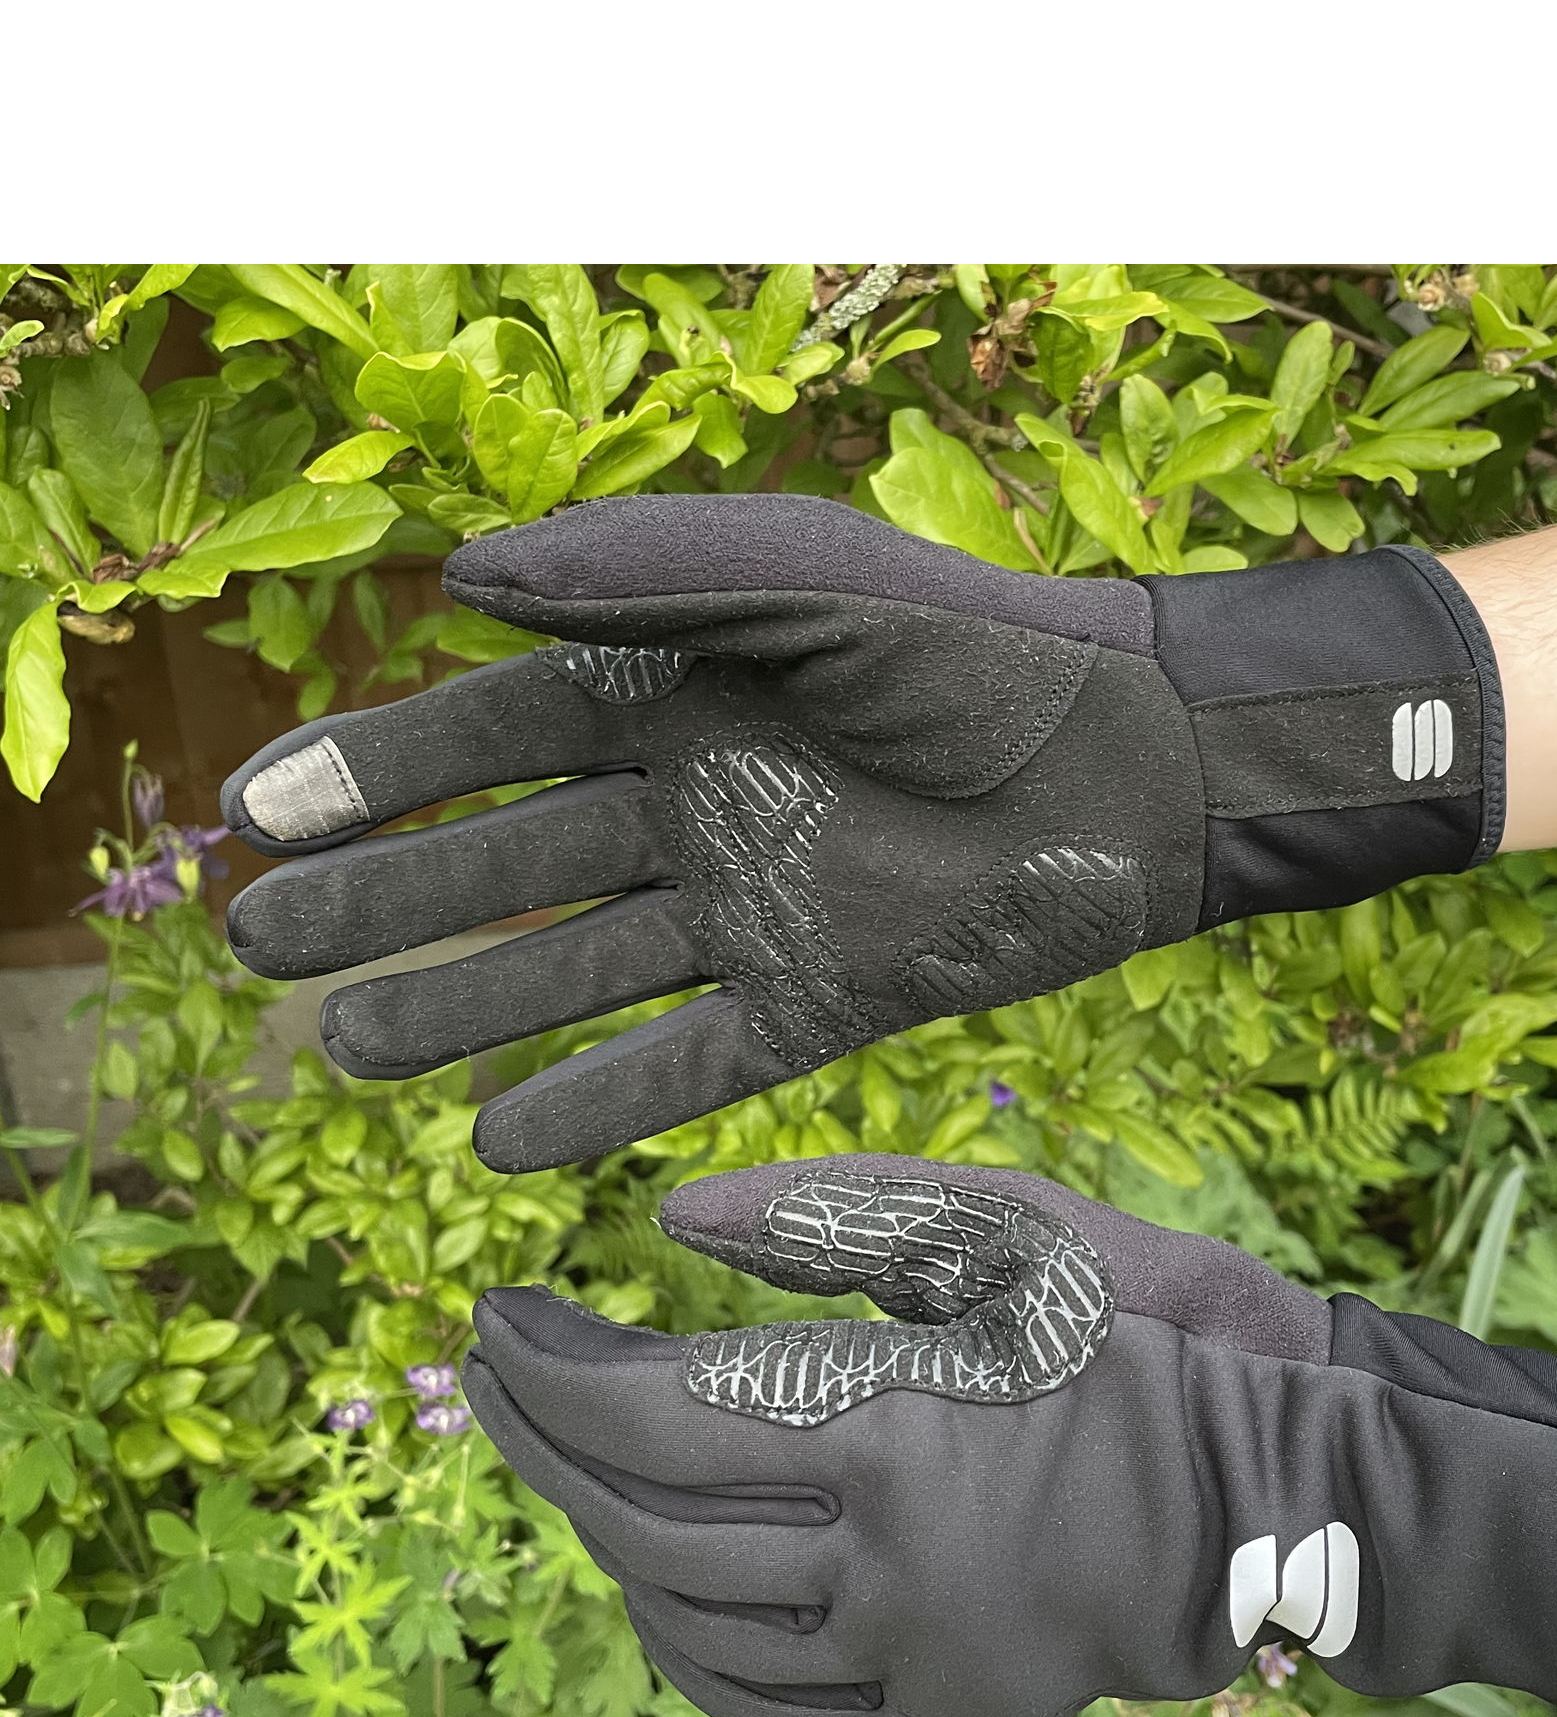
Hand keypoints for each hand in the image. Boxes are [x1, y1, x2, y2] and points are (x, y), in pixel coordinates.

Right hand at [222, 496, 1498, 1169]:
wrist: (1139, 763)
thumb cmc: (983, 647)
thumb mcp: (805, 578)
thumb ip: (643, 572)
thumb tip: (456, 582)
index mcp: (681, 688)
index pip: (493, 736)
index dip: (375, 772)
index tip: (257, 813)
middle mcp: (697, 803)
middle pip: (509, 862)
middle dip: (389, 902)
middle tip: (260, 946)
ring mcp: (753, 911)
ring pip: (577, 970)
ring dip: (464, 1013)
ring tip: (350, 1054)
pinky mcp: (820, 1003)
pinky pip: (687, 1063)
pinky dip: (599, 1103)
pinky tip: (499, 1144)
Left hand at [460, 1154, 1556, 1716]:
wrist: (1281, 1487)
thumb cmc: (1144, 1329)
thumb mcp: (1003, 1234)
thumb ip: (830, 1220)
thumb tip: (668, 1223)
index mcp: (894, 1422)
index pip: (651, 1417)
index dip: (551, 1370)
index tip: (500, 1317)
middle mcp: (880, 1556)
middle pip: (644, 1517)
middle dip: (544, 1441)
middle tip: (499, 1374)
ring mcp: (906, 1650)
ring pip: (687, 1618)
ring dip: (602, 1534)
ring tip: (568, 1461)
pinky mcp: (935, 1706)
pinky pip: (763, 1699)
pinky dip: (681, 1641)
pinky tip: (655, 1586)